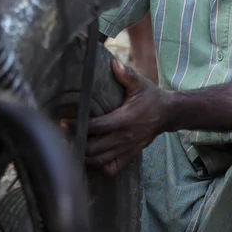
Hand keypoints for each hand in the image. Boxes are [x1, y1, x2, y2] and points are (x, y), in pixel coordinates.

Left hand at [64, 60, 170, 176]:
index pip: (96, 127)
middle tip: (63, 135)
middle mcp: (124, 137)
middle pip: (94, 148)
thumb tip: (113, 63)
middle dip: (76, 142)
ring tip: (71, 146)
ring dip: (84, 156)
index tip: (64, 121)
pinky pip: (112, 168)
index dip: (78, 125)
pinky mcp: (130, 155)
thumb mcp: (140, 83)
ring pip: (99, 160)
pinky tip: (92, 157)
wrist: (167, 113)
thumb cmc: (151, 97)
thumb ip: (126, 75)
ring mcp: (127, 149)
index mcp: (124, 119)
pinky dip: (99, 166)